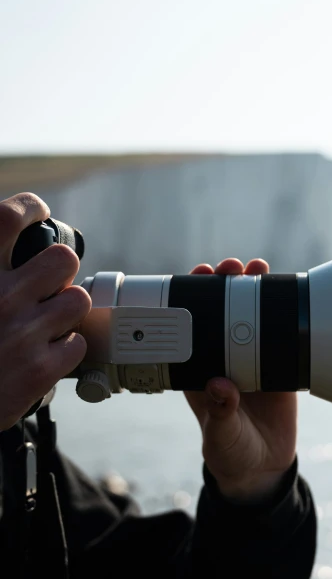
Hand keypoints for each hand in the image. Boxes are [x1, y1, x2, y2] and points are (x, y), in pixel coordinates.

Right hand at [0, 193, 90, 429]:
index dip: (29, 208)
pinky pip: (78, 343)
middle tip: (47, 284)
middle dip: (59, 270)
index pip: (7, 217)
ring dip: (64, 310)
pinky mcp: (40, 370)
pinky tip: (43, 352)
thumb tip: (4, 245)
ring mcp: (23, 335)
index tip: (38, 212)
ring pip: (78, 300)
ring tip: (44, 321)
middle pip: (63, 259)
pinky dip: (64, 349)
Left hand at [185, 258, 297, 502]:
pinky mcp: (278, 366)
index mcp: (199, 368)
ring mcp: (252, 359)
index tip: (198, 277)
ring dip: (254, 289)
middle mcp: (223, 357)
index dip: (193, 298)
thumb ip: (219, 414)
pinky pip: (281, 334)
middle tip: (230, 268)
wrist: (262, 467)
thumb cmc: (230, 451)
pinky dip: (283, 313)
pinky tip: (288, 293)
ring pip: (252, 315)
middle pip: (221, 311)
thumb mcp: (221, 435)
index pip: (192, 325)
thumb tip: (220, 387)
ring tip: (258, 268)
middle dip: (224, 285)